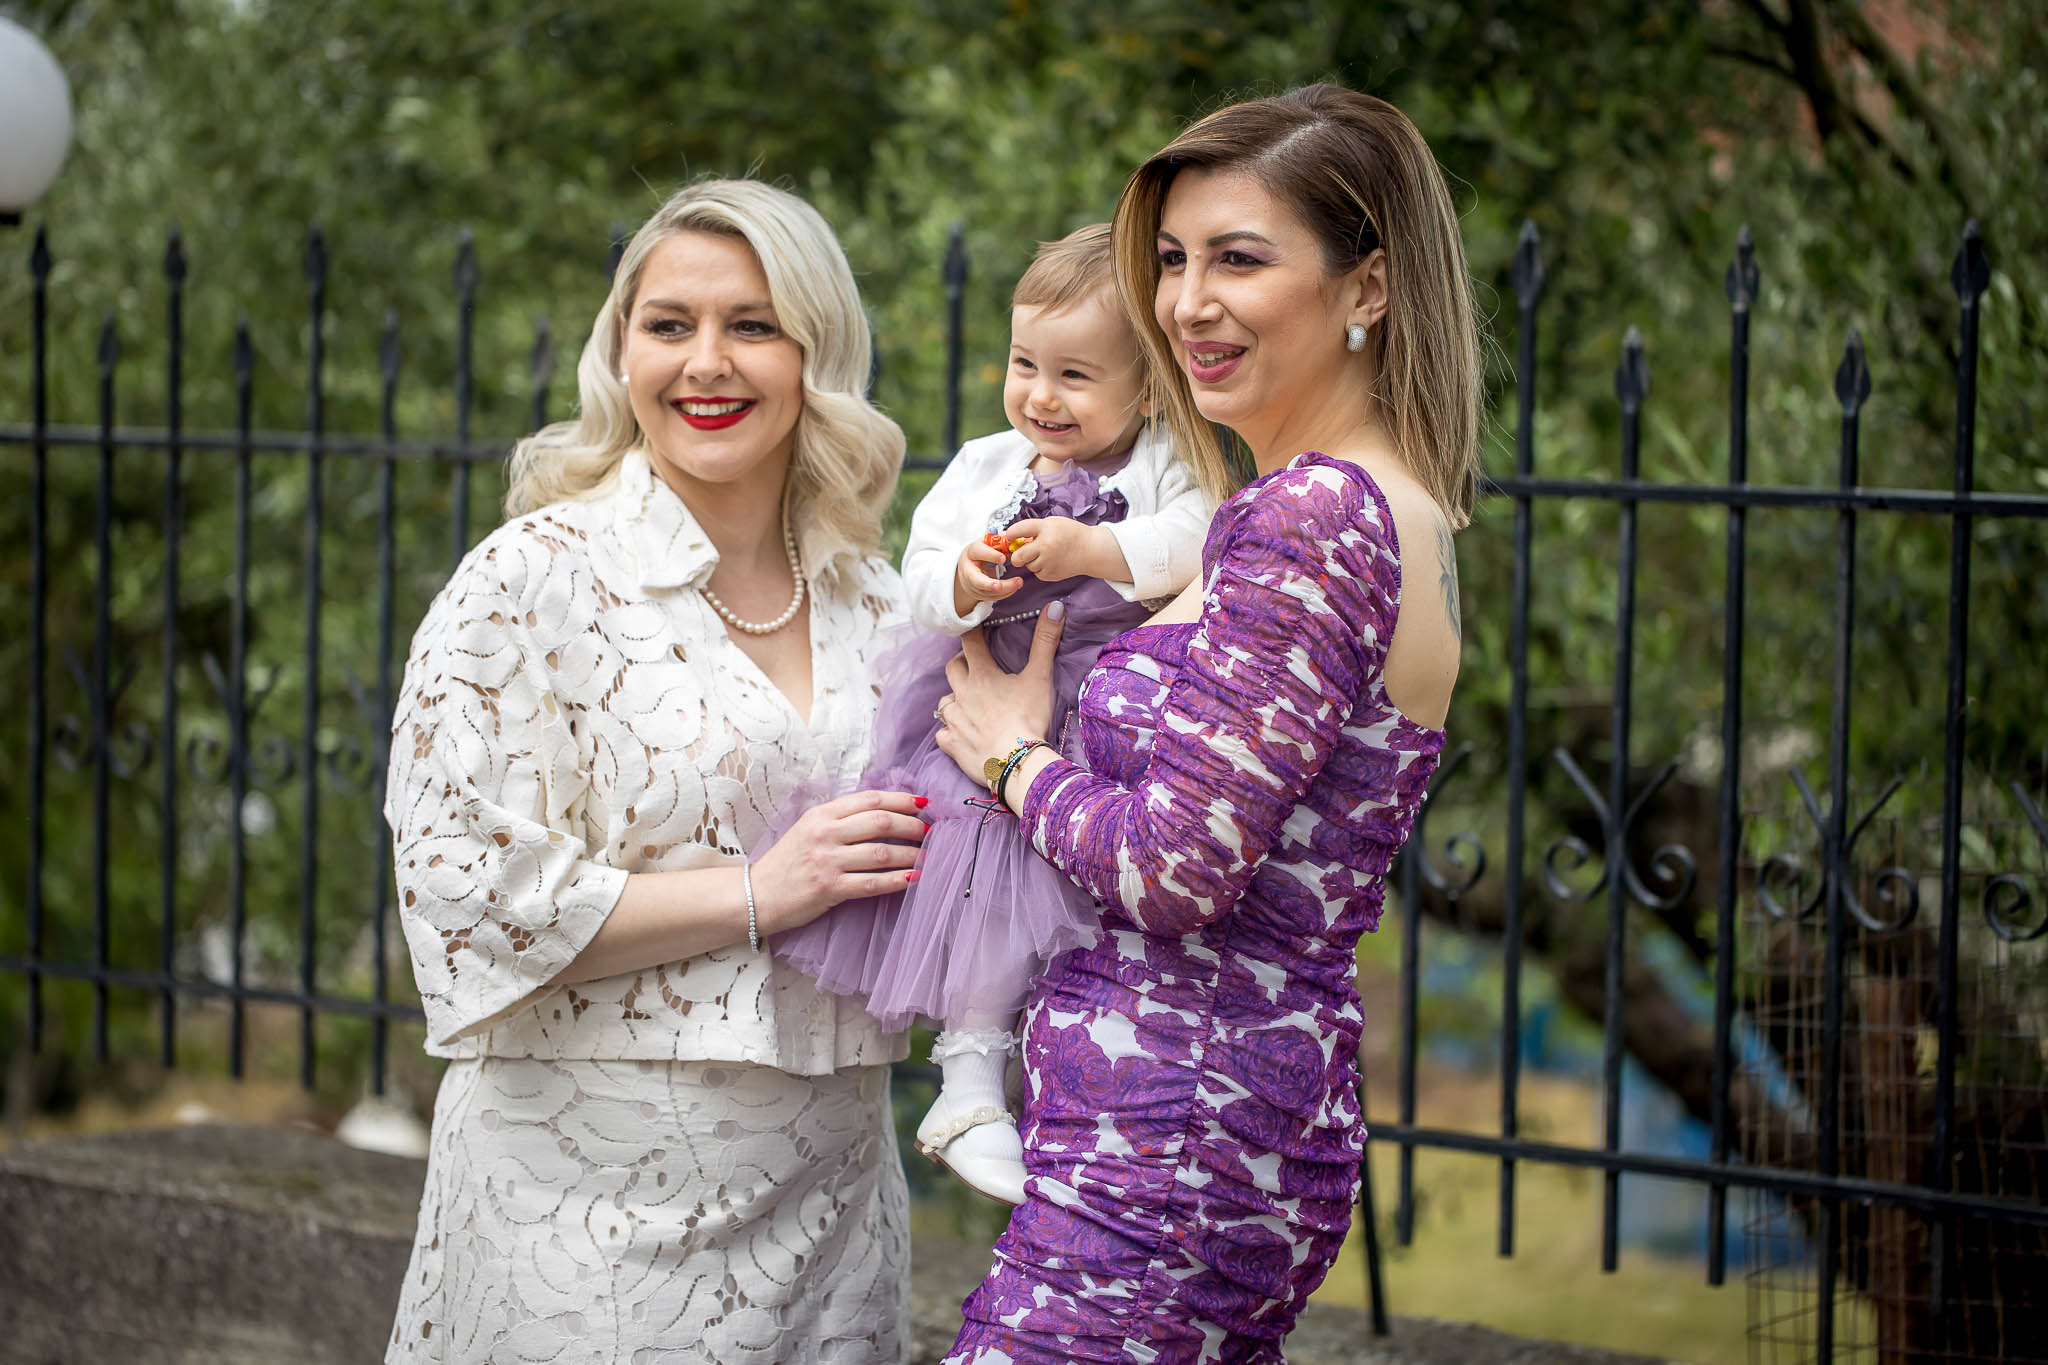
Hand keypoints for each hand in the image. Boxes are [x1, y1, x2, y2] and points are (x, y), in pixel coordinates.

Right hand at [749, 790, 928, 934]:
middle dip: (912, 825)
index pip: (870, 799)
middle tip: (929, 832)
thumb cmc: (787, 862)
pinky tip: (914, 878)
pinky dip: (898, 880)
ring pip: (882, 853)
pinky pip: (873, 882)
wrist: (757, 894)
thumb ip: (839, 818)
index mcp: (821, 814)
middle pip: (881, 822)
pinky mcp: (830, 888)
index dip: (901, 799)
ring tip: (927, 856)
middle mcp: (825, 833)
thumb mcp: (808, 828)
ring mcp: (828, 861)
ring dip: (911, 854)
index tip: (923, 803)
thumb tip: (882, 812)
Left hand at [933, 602, 1067, 784]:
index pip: (970, 643)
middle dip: (961, 664)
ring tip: (968, 702)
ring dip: (954, 698)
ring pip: (945, 701)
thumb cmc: (1029, 719)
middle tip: (973, 666)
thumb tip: (1055, 606)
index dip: (972, 633)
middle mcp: (961, 694)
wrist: (1017, 763)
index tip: (976, 629)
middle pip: (952, 669)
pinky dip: (950, 731)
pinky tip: (960, 733)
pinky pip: (942, 733)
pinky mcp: (952, 744)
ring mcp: (954, 721)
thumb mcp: (1040, 678)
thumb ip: (1045, 641)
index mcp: (981, 675)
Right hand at [955, 537, 1022, 617]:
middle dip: (990, 584)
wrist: (968, 567)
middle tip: (1002, 584)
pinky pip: (993, 597)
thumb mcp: (986, 543)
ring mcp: (973, 585)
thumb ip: (999, 540)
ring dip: (1005, 589)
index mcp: (971, 553)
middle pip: (978, 581)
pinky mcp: (980, 595)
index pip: (978, 553)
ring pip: (988, 592)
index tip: (1003, 558)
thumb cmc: (981, 553)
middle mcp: (969, 571)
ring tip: (1019, 582)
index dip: (990, 555)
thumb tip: (1013, 537)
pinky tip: (1015, 587)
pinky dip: (1005, 593)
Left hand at [1001, 516, 1121, 583]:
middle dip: (1016, 556)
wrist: (1091, 550)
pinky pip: (1036, 573)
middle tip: (1021, 552)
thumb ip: (1032, 529)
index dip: (1010, 534)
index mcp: (1045, 529)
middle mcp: (1045, 546)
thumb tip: (1009, 537)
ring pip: (1027, 566)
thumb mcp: (1052, 523)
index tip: (1009, 537)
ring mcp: (1048, 562)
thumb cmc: (1071, 534)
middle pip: (1017, 557)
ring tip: (1046, 554)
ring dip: (1031, 561)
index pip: (1018, 530)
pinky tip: (1052, 561)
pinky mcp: (1051, 575)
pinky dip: (1040, 568)